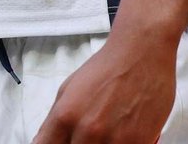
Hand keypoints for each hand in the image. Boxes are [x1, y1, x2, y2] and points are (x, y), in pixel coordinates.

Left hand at [32, 34, 174, 143]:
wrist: (142, 53)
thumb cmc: (107, 68)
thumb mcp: (69, 88)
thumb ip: (55, 120)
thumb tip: (45, 141)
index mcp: (66, 115)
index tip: (59, 143)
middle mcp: (88, 131)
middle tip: (86, 134)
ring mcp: (114, 140)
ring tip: (107, 131)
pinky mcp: (138, 143)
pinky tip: (122, 133)